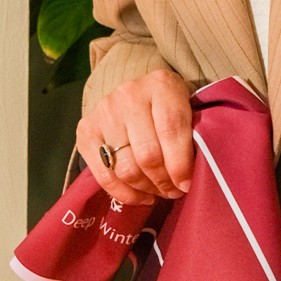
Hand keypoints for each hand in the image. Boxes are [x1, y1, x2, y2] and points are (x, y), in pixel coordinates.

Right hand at [78, 68, 194, 200]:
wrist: (135, 93)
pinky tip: (142, 196)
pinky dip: (126, 194)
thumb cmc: (169, 107)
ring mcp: (104, 112)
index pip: (171, 131)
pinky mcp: (86, 130)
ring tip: (159, 191)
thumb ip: (194, 135)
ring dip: (147, 189)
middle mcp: (129, 95)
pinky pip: (105, 176)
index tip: (187, 184)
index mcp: (161, 84)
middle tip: (174, 191)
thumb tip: (191, 179)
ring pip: (127, 169)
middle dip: (164, 182)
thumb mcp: (188, 109)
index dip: (181, 165)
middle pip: (147, 155)